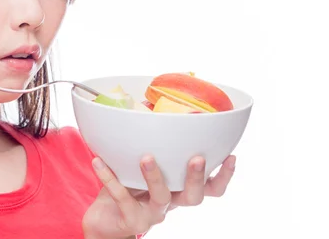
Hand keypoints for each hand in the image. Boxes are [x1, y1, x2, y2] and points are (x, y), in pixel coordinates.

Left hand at [82, 154, 235, 238]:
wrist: (103, 222)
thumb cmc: (126, 188)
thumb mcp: (140, 166)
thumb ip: (151, 145)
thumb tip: (148, 106)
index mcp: (178, 190)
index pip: (211, 188)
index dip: (223, 176)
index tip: (230, 155)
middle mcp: (170, 204)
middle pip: (194, 197)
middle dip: (197, 177)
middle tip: (196, 159)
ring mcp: (152, 214)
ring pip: (162, 197)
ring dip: (155, 176)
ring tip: (146, 157)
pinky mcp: (131, 220)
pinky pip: (122, 196)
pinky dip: (110, 177)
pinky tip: (98, 161)